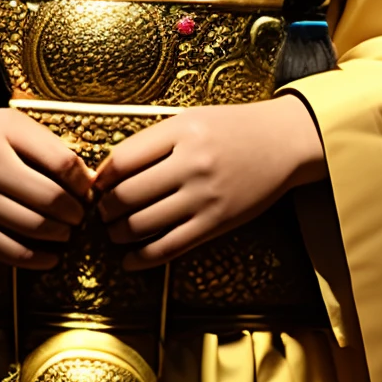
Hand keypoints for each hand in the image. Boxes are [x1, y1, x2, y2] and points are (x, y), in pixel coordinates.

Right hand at [0, 110, 94, 268]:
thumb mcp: (4, 123)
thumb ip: (43, 143)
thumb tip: (85, 177)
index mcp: (1, 133)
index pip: (61, 161)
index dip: (83, 179)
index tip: (87, 187)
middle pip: (51, 198)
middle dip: (76, 211)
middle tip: (81, 213)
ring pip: (35, 227)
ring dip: (62, 234)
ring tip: (67, 230)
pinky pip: (11, 252)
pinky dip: (38, 259)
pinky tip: (52, 257)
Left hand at [94, 97, 326, 267]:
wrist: (284, 142)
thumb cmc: (233, 128)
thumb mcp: (191, 120)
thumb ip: (152, 141)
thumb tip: (108, 171)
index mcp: (181, 132)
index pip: (122, 160)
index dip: (101, 177)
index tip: (97, 184)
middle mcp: (191, 164)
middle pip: (127, 195)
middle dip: (105, 208)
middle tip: (101, 211)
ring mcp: (205, 197)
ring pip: (143, 225)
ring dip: (118, 233)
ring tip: (114, 231)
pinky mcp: (216, 224)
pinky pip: (170, 248)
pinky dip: (142, 258)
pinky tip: (129, 261)